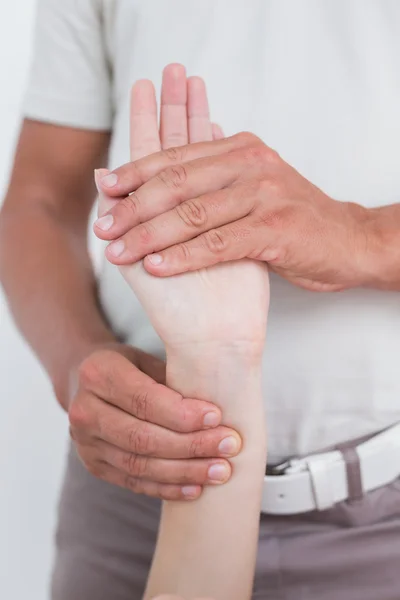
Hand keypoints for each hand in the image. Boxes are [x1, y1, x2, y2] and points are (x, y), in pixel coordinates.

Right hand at [68, 342, 239, 499]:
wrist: (87, 381)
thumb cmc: (129, 366)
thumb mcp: (147, 357)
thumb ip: (173, 377)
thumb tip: (217, 402)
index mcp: (97, 374)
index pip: (143, 400)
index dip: (181, 413)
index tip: (216, 417)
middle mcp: (84, 410)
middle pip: (142, 437)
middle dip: (190, 445)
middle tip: (228, 446)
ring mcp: (85, 442)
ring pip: (139, 465)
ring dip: (184, 471)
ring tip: (219, 471)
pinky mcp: (94, 465)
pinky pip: (133, 482)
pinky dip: (166, 488)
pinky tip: (195, 488)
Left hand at [94, 132, 371, 291]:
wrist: (347, 240)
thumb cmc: (291, 218)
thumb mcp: (251, 186)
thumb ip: (211, 177)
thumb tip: (161, 173)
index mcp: (239, 149)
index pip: (175, 156)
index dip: (135, 173)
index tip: (105, 190)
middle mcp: (250, 163)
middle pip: (177, 183)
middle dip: (133, 207)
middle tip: (104, 228)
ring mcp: (265, 194)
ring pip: (193, 214)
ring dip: (150, 235)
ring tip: (119, 252)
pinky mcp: (276, 229)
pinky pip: (219, 243)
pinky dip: (183, 257)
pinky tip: (157, 267)